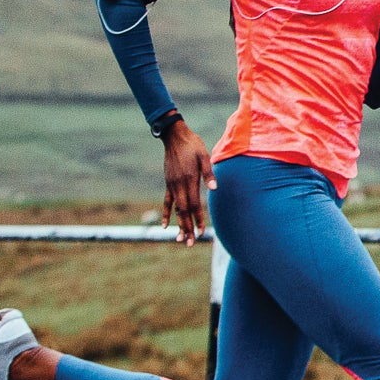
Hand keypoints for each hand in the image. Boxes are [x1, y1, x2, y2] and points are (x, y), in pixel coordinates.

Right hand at [161, 120, 216, 244]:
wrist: (175, 137)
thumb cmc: (193, 145)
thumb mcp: (204, 156)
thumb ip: (208, 173)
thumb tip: (215, 189)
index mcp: (188, 179)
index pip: (194, 204)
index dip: (198, 219)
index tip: (202, 232)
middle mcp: (178, 185)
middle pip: (183, 211)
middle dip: (187, 227)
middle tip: (190, 243)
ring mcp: (171, 185)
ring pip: (175, 209)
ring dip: (178, 224)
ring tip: (180, 239)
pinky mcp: (168, 183)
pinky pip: (166, 202)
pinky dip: (166, 214)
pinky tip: (164, 225)